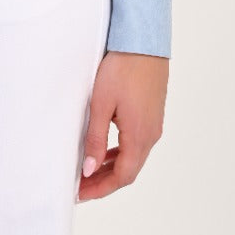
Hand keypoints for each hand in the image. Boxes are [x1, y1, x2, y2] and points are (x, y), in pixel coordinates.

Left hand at [78, 50, 168, 201]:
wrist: (143, 41)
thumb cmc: (122, 68)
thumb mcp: (101, 104)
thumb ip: (95, 139)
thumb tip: (90, 170)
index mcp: (139, 136)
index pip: (121, 177)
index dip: (100, 188)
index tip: (80, 193)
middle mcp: (151, 135)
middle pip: (129, 170)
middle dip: (104, 181)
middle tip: (81, 186)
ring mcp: (154, 124)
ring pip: (133, 157)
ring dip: (112, 167)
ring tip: (90, 171)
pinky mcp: (152, 113)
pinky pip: (137, 143)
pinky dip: (120, 152)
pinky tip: (106, 149)